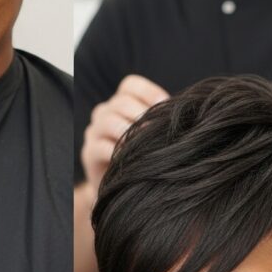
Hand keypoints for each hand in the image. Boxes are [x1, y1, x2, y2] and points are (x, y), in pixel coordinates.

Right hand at [81, 75, 168, 194]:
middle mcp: (105, 112)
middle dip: (142, 115)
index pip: (131, 85)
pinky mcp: (88, 152)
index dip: (149, 92)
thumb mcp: (150, 134)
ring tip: (145, 143)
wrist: (119, 187)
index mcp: (121, 102)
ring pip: (109, 121)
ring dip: (130, 132)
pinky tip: (132, 160)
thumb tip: (183, 115)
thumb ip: (161, 121)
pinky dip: (117, 152)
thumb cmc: (141, 155)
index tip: (166, 104)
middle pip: (121, 102)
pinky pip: (100, 147)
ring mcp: (94, 131)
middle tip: (158, 129)